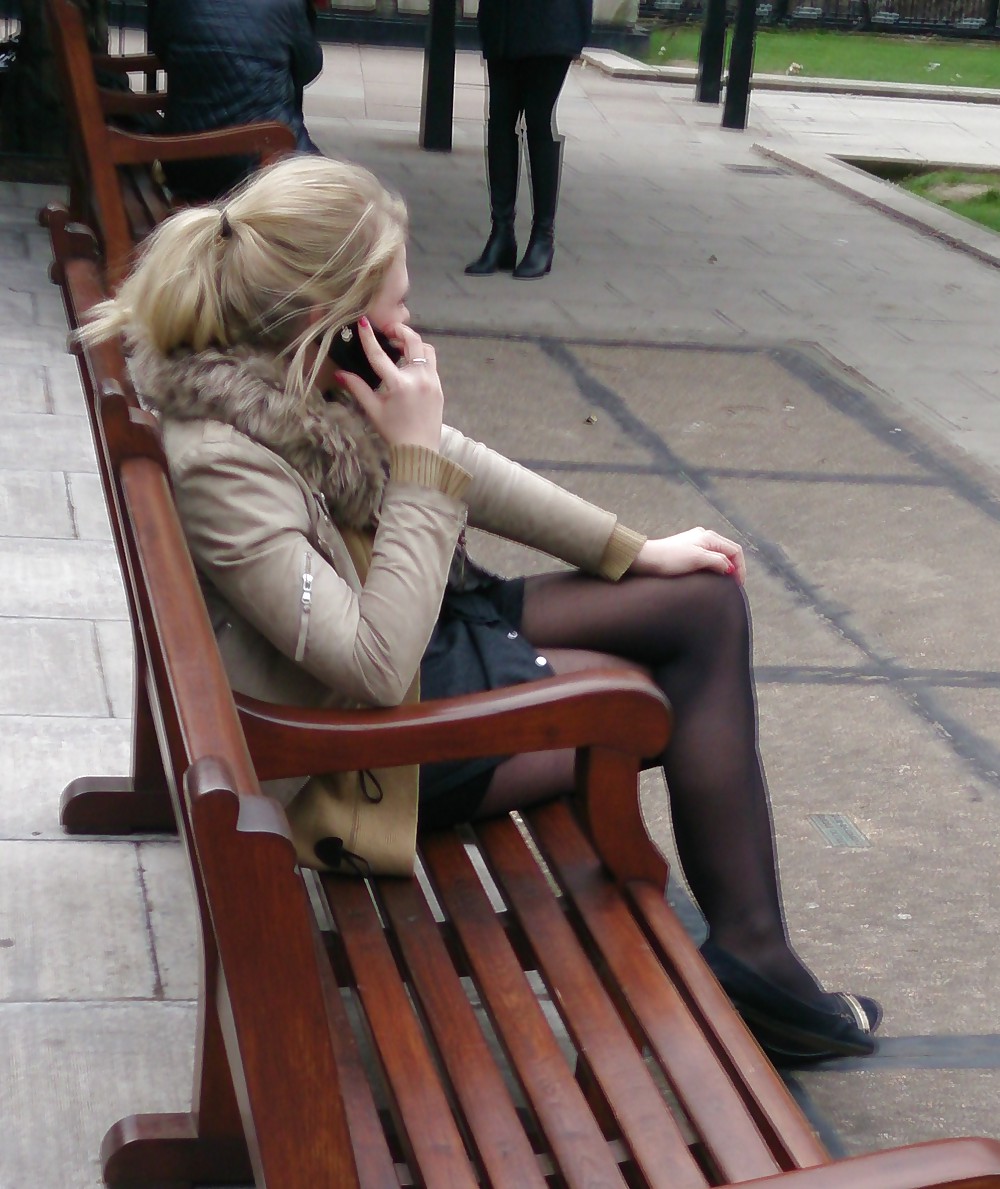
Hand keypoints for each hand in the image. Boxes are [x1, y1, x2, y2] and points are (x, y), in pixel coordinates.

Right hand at [334, 319, 442, 451]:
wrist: (420, 450)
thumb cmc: (394, 432)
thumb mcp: (373, 410)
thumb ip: (357, 388)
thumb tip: (339, 374)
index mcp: (399, 385)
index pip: (380, 356)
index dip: (369, 338)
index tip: (363, 322)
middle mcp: (418, 378)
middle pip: (413, 341)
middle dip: (400, 331)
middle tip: (388, 331)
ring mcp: (432, 381)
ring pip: (426, 349)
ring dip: (413, 342)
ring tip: (399, 346)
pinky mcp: (439, 386)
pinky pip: (431, 362)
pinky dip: (421, 356)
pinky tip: (409, 363)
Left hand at [629, 527, 745, 584]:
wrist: (646, 558)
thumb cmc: (670, 559)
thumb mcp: (697, 559)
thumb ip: (717, 561)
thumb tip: (730, 568)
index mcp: (709, 537)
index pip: (735, 551)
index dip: (740, 568)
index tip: (738, 584)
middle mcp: (705, 536)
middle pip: (729, 551)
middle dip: (735, 567)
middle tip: (734, 584)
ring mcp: (696, 542)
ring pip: (719, 554)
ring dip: (725, 566)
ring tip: (725, 581)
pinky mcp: (688, 549)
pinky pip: (709, 556)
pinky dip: (715, 565)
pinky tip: (711, 575)